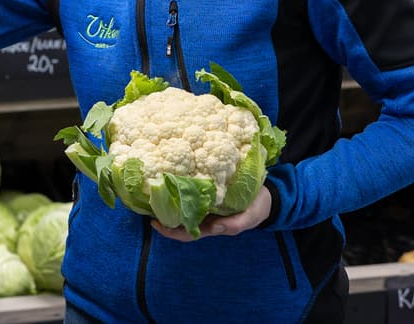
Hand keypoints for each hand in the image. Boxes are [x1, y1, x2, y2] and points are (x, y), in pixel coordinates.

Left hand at [151, 183, 271, 240]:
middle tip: (146, 205)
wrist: (267, 197)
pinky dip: (181, 190)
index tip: (154, 223)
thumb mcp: (249, 218)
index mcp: (211, 226)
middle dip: (162, 217)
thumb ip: (234, 225)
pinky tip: (171, 179)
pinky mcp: (209, 192)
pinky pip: (191, 193)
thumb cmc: (257, 209)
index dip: (169, 231)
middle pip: (179, 221)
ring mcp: (206, 204)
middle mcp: (205, 216)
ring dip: (168, 203)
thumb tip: (214, 228)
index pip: (186, 233)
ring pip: (182, 207)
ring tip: (153, 192)